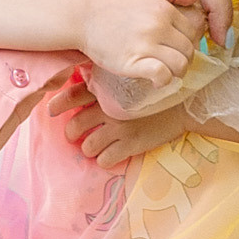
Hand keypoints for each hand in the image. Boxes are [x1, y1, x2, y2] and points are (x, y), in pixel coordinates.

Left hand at [52, 76, 188, 165]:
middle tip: (76, 135)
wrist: (187, 102)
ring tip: (94, 147)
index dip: (58, 104)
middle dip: (72, 132)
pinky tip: (109, 156)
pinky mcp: (131, 143)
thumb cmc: (157, 89)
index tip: (51, 110)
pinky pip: (104, 159)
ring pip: (87, 146)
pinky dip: (103, 160)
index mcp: (107, 88)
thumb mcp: (132, 78)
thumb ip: (110, 80)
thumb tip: (87, 84)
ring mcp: (119, 126)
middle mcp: (109, 107)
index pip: (73, 94)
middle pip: (75, 125)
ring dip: (88, 149)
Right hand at [75, 0, 202, 96]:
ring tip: (165, 73)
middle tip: (170, 64)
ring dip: (176, 73)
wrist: (83, 17)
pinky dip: (163, 81)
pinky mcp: (134, 61)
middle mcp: (159, 25)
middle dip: (183, 59)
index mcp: (164, 9)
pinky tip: (155, 81)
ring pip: (180, 65)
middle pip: (189, 50)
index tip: (175, 50)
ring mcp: (146, 44)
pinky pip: (162, 75)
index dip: (187, 43)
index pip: (192, 32)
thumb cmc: (113, 5)